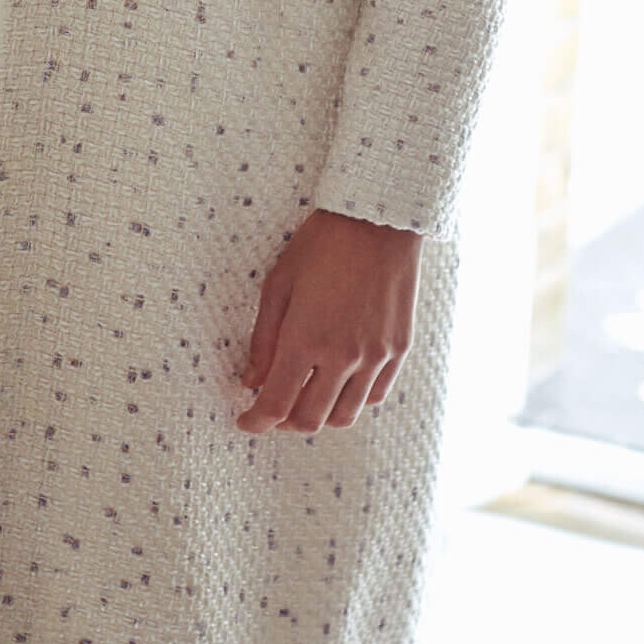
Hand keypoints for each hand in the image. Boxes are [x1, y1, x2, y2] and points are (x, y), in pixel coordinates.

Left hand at [236, 208, 422, 434]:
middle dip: (284, 423)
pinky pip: (374, 395)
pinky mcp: (398, 349)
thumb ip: (264, 339)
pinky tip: (338, 384)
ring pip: (345, 416)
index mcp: (305, 339)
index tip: (245, 423)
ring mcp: (375, 356)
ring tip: (305, 398)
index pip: (275, 404)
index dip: (256, 421)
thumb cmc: (322, 244)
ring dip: (319, 416)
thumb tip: (250, 381)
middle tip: (272, 409)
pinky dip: (351, 400)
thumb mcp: (279, 284)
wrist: (379, 220)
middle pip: (310, 419)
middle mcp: (343, 356)